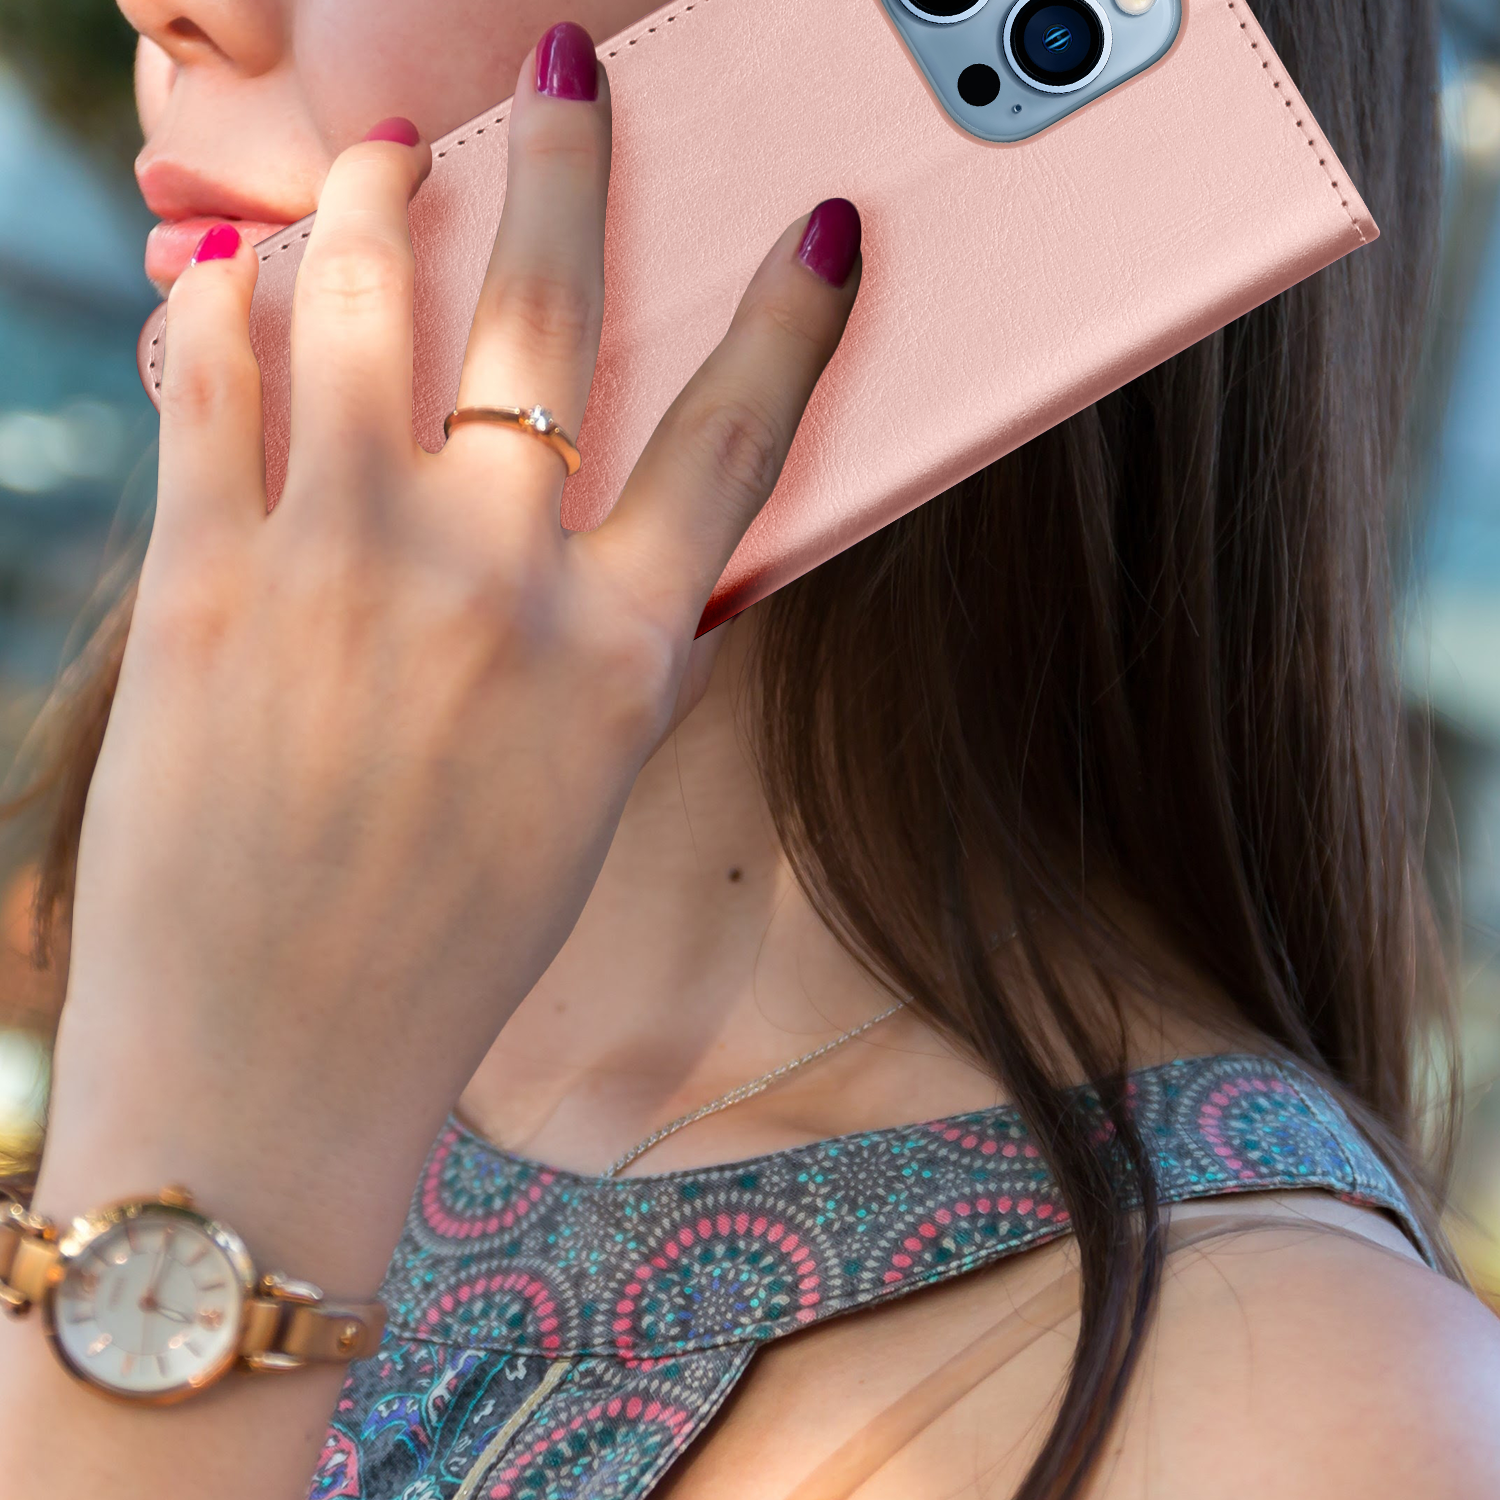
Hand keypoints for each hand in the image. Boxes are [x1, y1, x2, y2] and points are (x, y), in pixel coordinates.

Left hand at [38, 31, 859, 1292]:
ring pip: (368, 305)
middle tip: (562, 75)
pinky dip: (220, 305)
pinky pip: (215, 380)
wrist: (281, 1064)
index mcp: (618, 658)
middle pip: (550, 320)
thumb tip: (591, 526)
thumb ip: (602, 648)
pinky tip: (228, 275)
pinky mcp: (203, 577)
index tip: (822, 232)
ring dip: (378, 206)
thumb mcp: (578, 796)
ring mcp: (345, 567)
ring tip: (381, 164)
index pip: (738, 443)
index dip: (792, 324)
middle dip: (566, 166)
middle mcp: (497, 587)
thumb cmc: (445, 949)